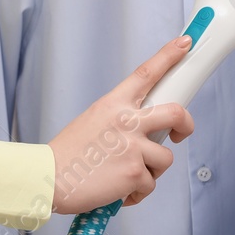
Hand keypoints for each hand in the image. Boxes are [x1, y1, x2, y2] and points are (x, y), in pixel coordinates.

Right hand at [47, 35, 195, 213]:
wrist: (48, 178)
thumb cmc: (68, 153)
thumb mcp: (94, 121)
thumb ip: (121, 119)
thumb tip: (144, 129)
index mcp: (113, 103)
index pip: (146, 73)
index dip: (168, 56)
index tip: (184, 42)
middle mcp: (126, 121)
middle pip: (175, 113)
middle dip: (186, 124)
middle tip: (179, 134)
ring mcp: (133, 146)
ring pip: (165, 157)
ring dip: (151, 171)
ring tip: (127, 176)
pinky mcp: (135, 172)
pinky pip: (151, 184)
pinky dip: (137, 193)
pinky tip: (118, 191)